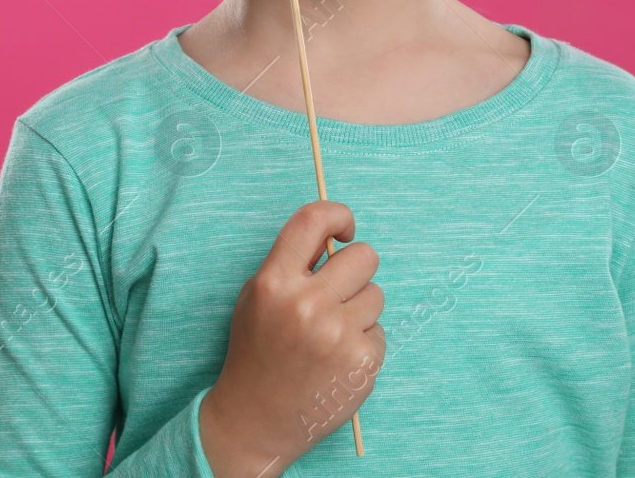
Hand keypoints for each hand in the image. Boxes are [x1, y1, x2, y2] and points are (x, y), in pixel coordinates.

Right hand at [200, 200, 386, 477]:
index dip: (337, 215)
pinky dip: (363, 343)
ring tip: (330, 335)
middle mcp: (306, 305)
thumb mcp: (257, 298)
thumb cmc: (257, 352)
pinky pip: (379, 331)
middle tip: (338, 293)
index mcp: (274, 283)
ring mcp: (337, 335)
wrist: (255, 420)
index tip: (346, 229)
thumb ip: (292, 264)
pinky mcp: (361, 362)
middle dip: (356, 270)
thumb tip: (335, 237)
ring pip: (376, 294)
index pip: (314, 220)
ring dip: (359, 310)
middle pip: (364, 256)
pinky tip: (337, 361)